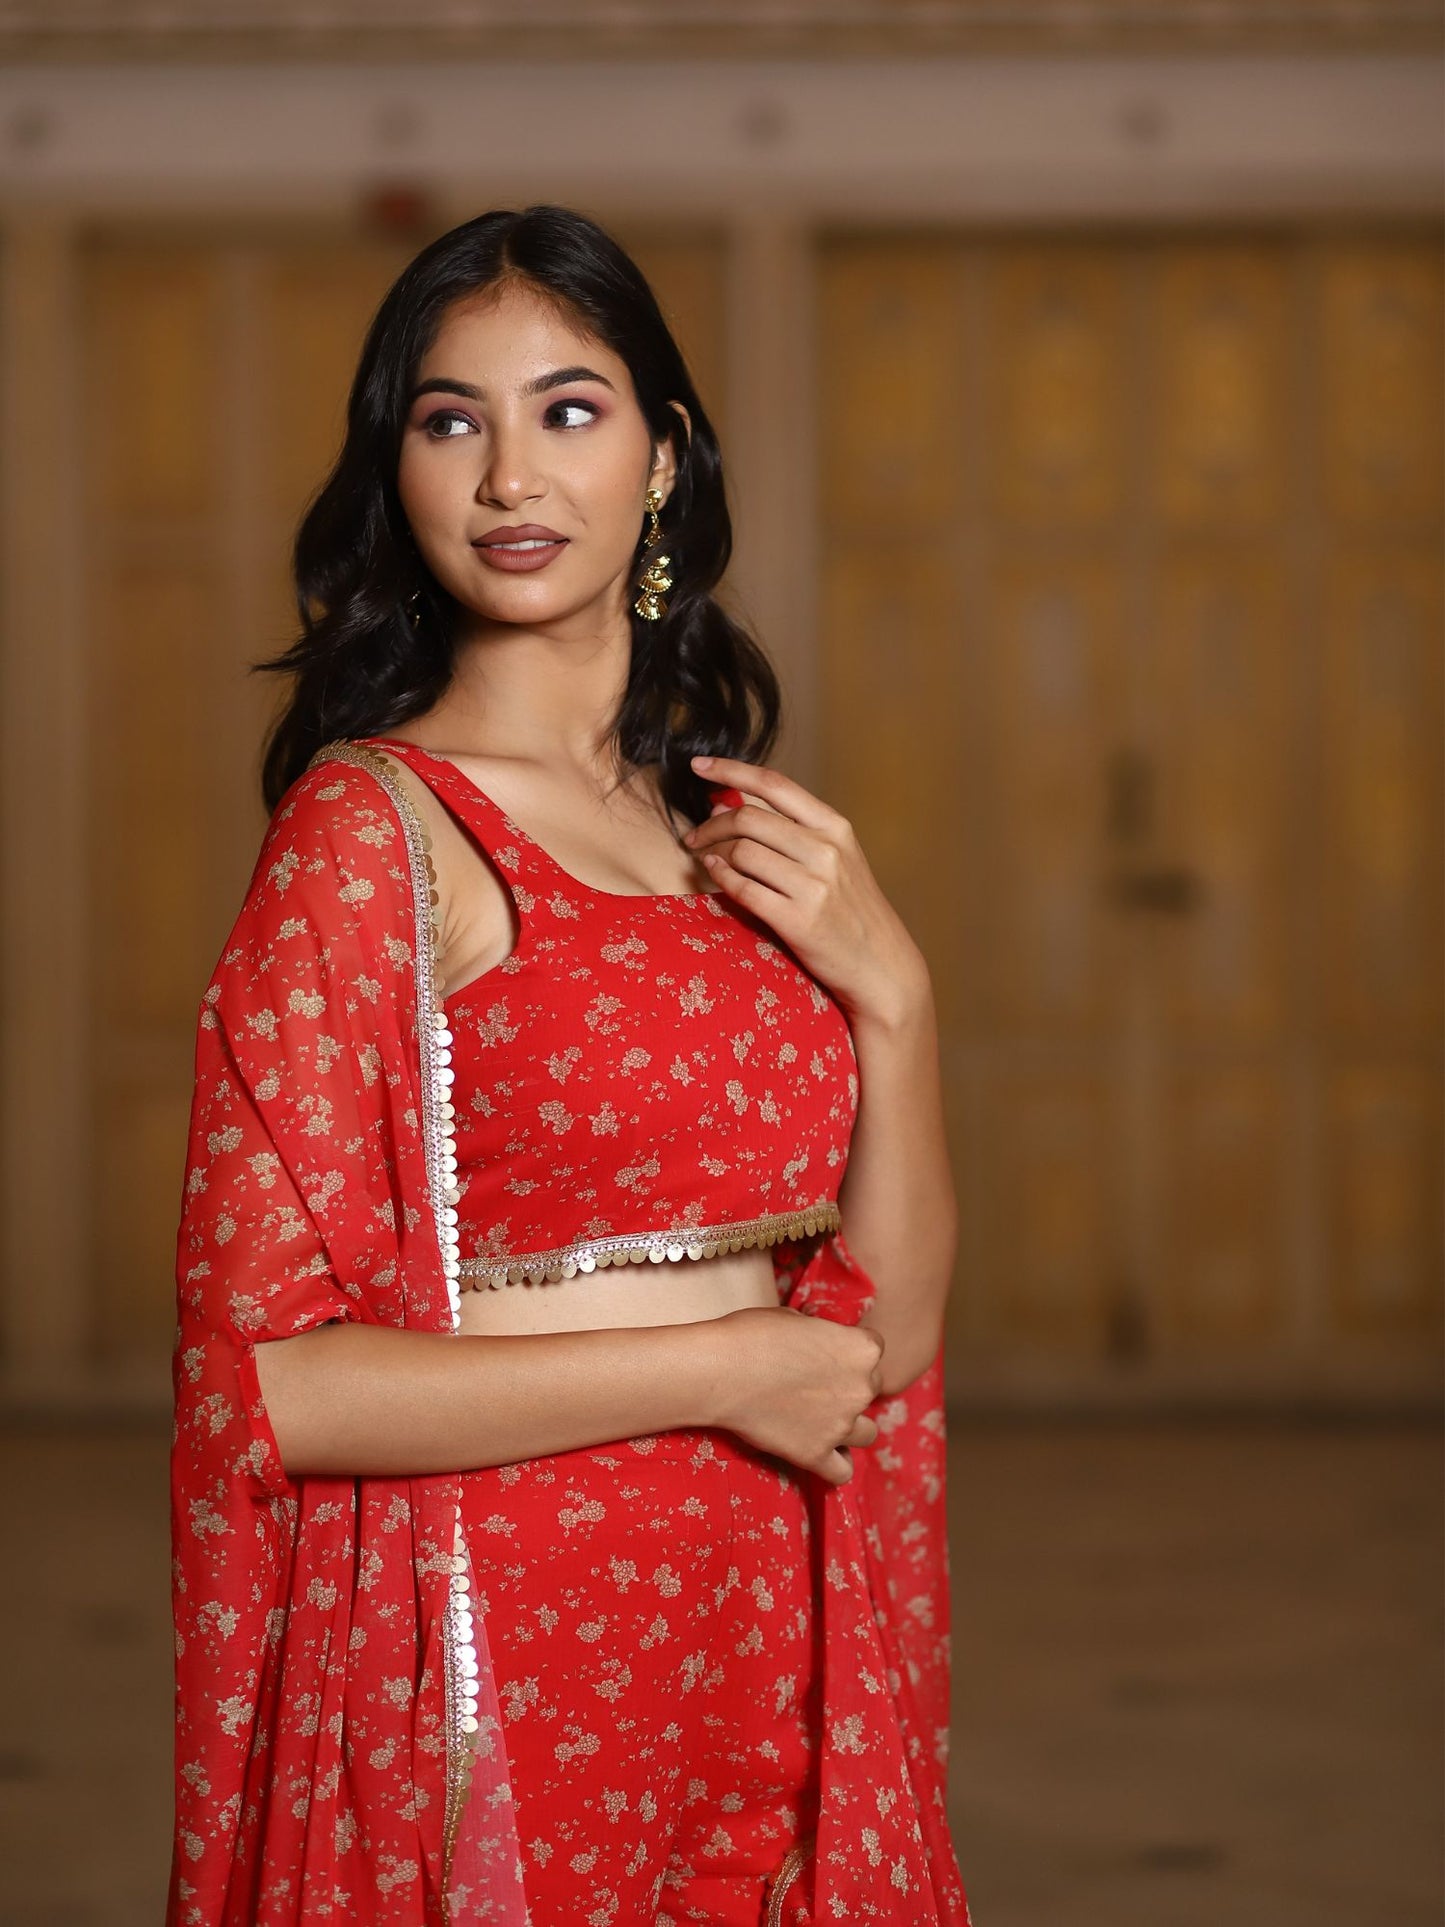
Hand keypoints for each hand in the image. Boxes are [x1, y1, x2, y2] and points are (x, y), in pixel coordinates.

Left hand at [685, 754, 927, 1024]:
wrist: (882, 965)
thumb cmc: (852, 910)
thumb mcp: (837, 858)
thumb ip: (793, 830)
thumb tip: (730, 802)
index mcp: (835, 826)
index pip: (774, 784)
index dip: (731, 769)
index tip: (698, 766)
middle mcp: (826, 850)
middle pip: (749, 817)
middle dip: (711, 824)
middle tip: (694, 836)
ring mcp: (814, 886)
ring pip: (741, 851)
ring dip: (712, 852)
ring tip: (705, 859)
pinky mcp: (798, 920)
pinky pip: (743, 888)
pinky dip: (721, 878)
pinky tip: (714, 874)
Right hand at [710, 1305, 883, 1484]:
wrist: (722, 1370)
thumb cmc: (753, 1334)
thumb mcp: (796, 1318)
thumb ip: (822, 1335)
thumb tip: (820, 1343)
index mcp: (862, 1349)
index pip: (873, 1348)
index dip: (848, 1350)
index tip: (827, 1353)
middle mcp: (861, 1388)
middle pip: (870, 1389)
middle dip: (848, 1386)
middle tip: (816, 1384)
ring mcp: (841, 1425)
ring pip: (867, 1433)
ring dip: (849, 1426)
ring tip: (822, 1419)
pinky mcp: (816, 1454)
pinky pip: (842, 1472)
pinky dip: (835, 1464)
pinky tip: (819, 1452)